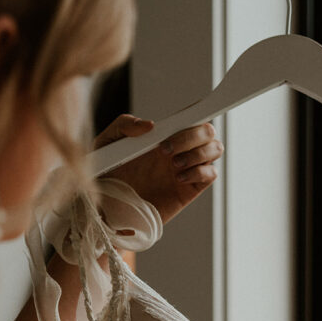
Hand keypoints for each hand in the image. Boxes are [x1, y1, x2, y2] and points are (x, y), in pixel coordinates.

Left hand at [93, 114, 222, 223]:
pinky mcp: (189, 189)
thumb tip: (150, 125)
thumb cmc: (106, 174)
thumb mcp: (107, 142)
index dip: (197, 112)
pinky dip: (199, 172)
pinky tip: (178, 178)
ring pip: (215, 149)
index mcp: (164, 134)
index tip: (189, 116)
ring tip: (173, 165)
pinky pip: (211, 174)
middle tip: (165, 150)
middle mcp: (179, 149)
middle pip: (208, 131)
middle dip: (192, 136)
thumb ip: (124, 125)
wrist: (108, 208)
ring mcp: (186, 169)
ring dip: (198, 154)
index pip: (190, 116)